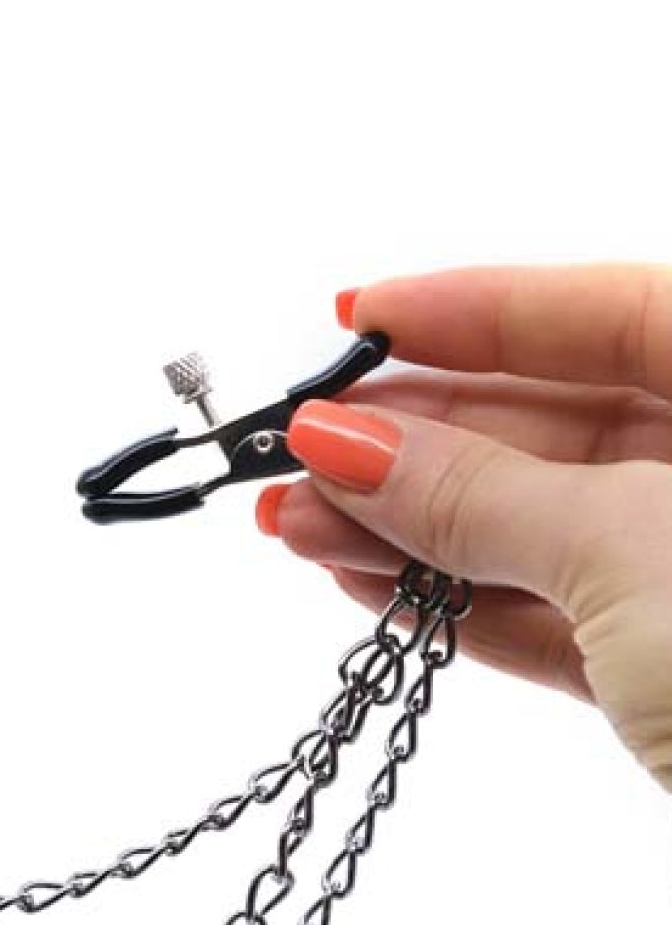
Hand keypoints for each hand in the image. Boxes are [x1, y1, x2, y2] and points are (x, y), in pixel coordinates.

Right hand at [254, 263, 671, 793]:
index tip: (358, 318)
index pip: (611, 309)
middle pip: (565, 419)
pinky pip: (558, 617)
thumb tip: (352, 441)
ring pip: (548, 527)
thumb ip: (480, 491)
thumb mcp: (628, 549)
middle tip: (298, 448)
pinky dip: (462, 604)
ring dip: (415, 527)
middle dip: (419, 436)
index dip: (476, 307)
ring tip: (297, 525)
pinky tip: (370, 585)